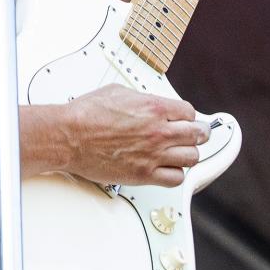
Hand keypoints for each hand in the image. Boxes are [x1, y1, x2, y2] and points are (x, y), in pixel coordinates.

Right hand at [61, 85, 207, 186]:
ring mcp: (153, 155)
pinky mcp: (144, 174)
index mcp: (154, 108)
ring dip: (188, 154)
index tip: (187, 119)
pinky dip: (176, 174)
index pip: (189, 113)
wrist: (70, 136)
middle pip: (197, 135)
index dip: (189, 116)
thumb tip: (150, 102)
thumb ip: (142, 98)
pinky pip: (175, 178)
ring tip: (182, 152)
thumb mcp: (118, 91)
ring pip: (191, 158)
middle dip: (199, 134)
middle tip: (197, 135)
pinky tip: (169, 168)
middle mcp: (158, 132)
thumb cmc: (87, 114)